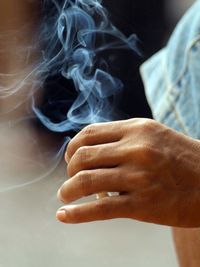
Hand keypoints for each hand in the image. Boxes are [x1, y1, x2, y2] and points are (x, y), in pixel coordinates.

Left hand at [56, 118, 199, 226]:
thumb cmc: (180, 159)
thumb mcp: (153, 136)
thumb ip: (122, 139)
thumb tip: (89, 151)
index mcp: (137, 129)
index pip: (89, 133)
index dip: (73, 147)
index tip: (72, 160)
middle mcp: (136, 149)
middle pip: (83, 156)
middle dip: (70, 170)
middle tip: (72, 179)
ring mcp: (139, 177)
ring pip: (86, 181)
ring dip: (68, 190)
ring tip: (66, 195)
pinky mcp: (143, 204)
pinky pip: (100, 209)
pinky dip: (76, 214)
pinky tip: (63, 216)